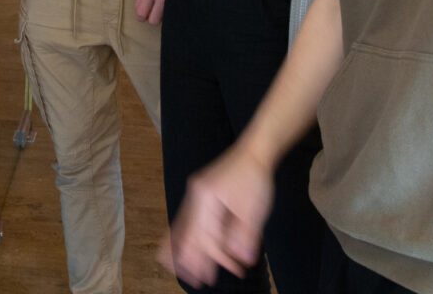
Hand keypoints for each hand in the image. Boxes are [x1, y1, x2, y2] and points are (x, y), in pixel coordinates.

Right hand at [168, 145, 273, 286]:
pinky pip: (187, 219)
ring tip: (177, 268)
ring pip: (181, 226)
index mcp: (206, 198)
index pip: (206, 236)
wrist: (254, 152)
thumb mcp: (254, 208)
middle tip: (194, 281)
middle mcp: (195, 196)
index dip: (216, 258)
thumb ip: (246, 235)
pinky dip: (184, 235)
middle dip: (190, 259)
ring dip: (184, 249)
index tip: (223, 273)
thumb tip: (242, 259)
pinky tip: (180, 246)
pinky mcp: (200, 195)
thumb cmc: (254, 177)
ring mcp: (195, 195)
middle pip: (186, 233)